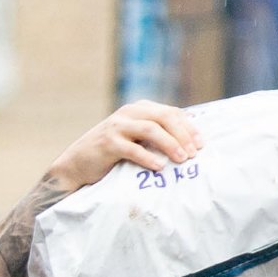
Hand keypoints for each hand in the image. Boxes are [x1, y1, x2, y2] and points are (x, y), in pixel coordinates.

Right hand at [48, 101, 203, 194]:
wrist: (76, 164)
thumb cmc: (110, 154)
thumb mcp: (133, 138)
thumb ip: (154, 134)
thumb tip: (188, 143)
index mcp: (138, 109)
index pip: (171, 112)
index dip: (189, 127)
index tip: (201, 144)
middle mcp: (128, 113)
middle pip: (163, 118)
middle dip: (183, 135)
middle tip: (194, 153)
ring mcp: (116, 127)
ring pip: (151, 130)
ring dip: (170, 144)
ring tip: (182, 159)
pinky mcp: (107, 143)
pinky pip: (132, 149)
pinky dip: (148, 158)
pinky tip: (159, 167)